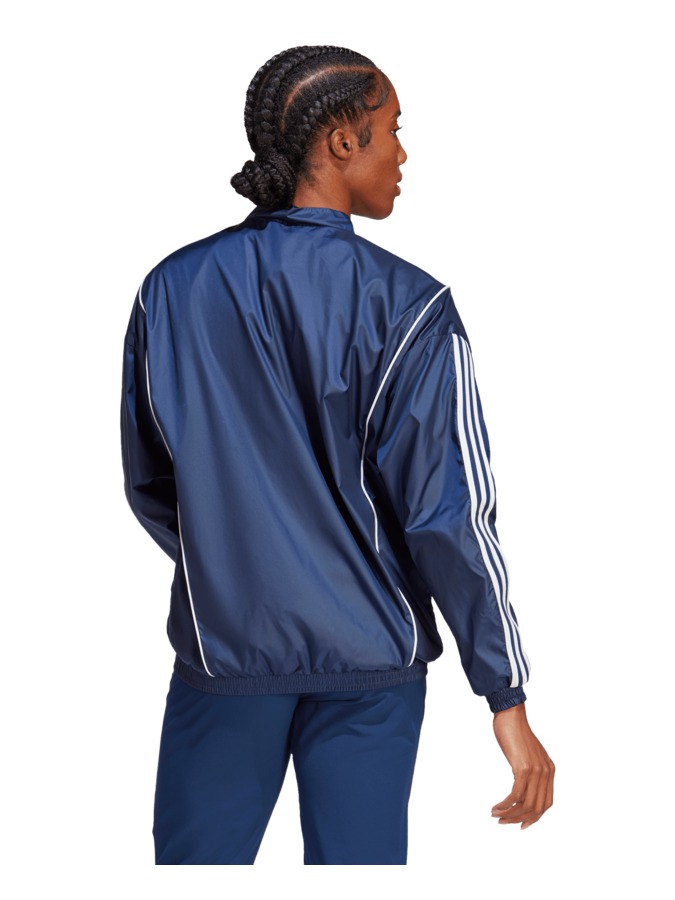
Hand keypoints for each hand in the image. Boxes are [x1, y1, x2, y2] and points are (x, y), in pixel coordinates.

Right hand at [491, 702, 553, 828]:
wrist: (510, 714)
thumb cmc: (514, 732)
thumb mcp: (528, 754)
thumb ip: (531, 770)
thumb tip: (523, 788)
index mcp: (549, 770)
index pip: (546, 804)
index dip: (534, 818)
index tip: (519, 824)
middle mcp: (546, 772)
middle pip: (537, 808)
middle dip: (518, 819)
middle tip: (502, 822)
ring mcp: (536, 771)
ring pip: (526, 805)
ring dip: (509, 814)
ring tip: (495, 815)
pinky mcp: (523, 768)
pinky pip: (516, 795)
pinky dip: (505, 805)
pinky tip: (496, 807)